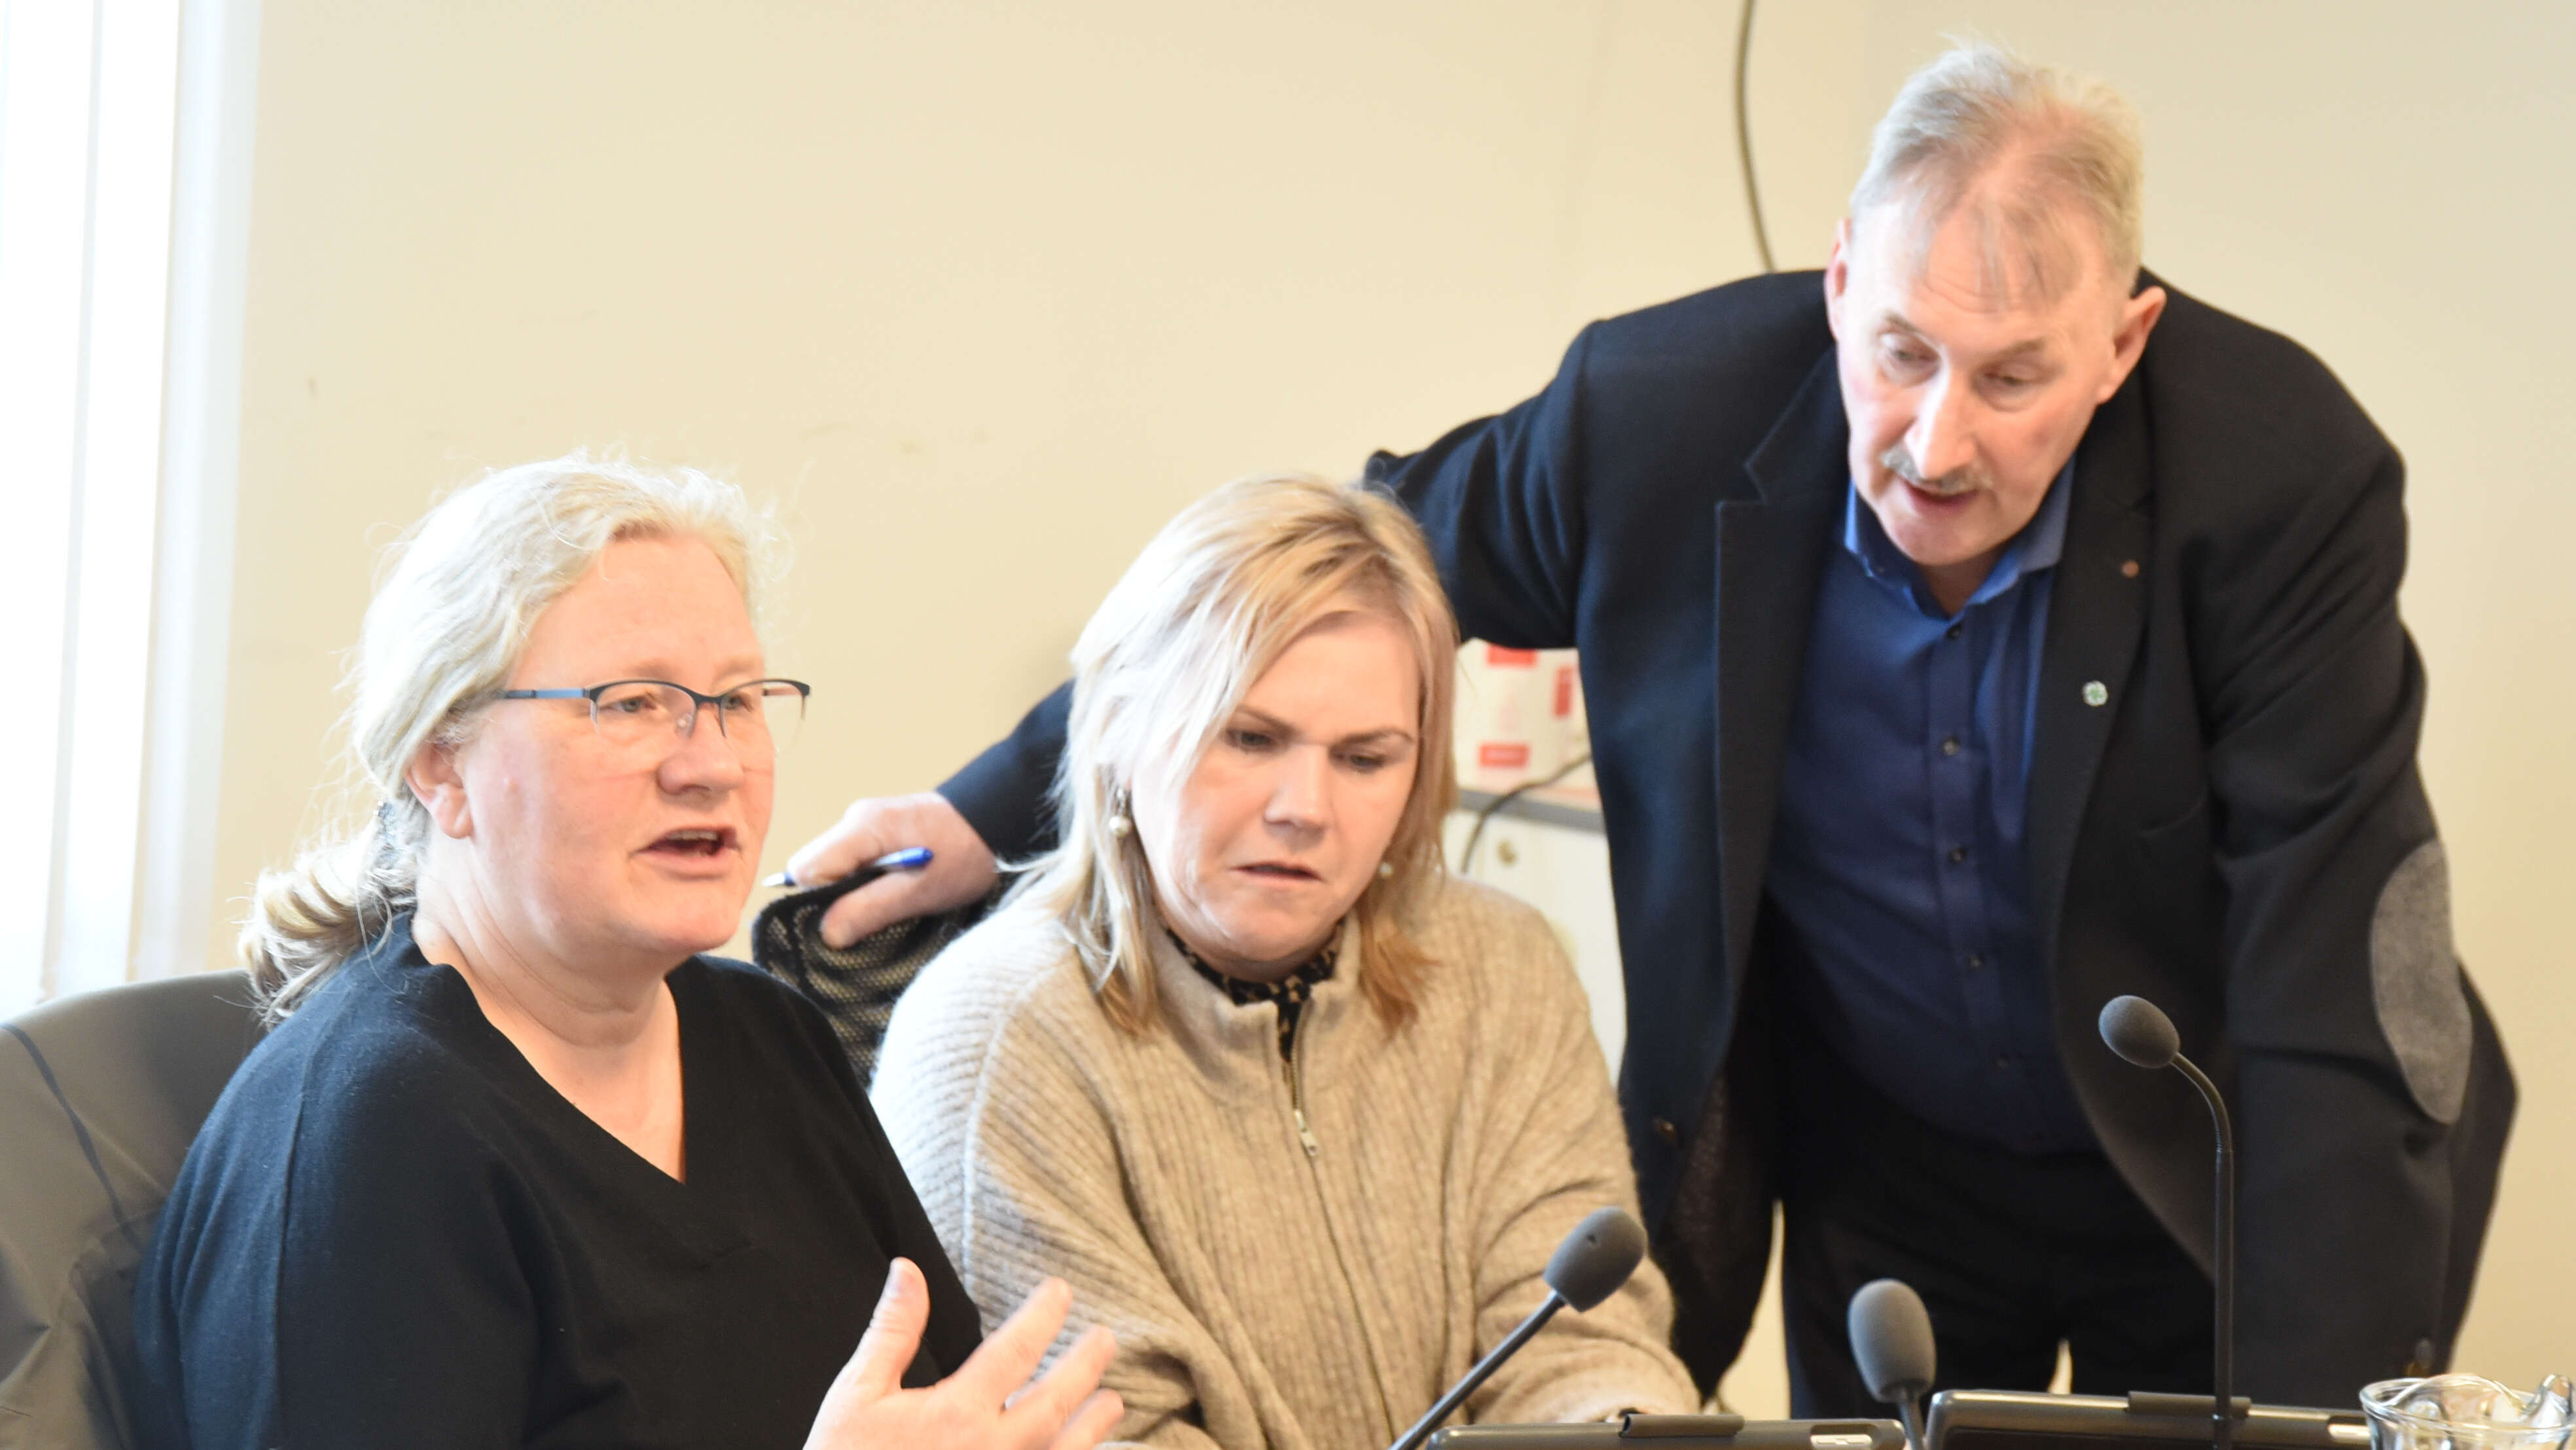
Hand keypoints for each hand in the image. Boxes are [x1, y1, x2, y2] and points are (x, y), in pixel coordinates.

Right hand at [786, 793, 1000, 946]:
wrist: (1000, 819)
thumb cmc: (966, 854)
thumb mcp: (921, 891)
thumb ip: (871, 909)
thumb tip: (828, 934)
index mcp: (862, 827)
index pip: (804, 868)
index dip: (816, 901)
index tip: (846, 922)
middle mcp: (856, 820)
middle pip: (815, 868)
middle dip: (832, 900)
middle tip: (870, 918)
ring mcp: (867, 824)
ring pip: (834, 868)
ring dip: (852, 893)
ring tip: (889, 904)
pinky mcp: (880, 832)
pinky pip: (854, 863)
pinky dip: (865, 883)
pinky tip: (893, 892)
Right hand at [806, 1259, 1121, 1449]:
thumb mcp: (857, 1394)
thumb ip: (892, 1332)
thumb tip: (908, 1270)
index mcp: (955, 1414)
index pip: (1014, 1352)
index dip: (1043, 1316)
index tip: (1061, 1290)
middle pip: (1055, 1403)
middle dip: (1084, 1367)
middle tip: (1106, 1339)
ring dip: (1093, 1427)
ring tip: (1112, 1402)